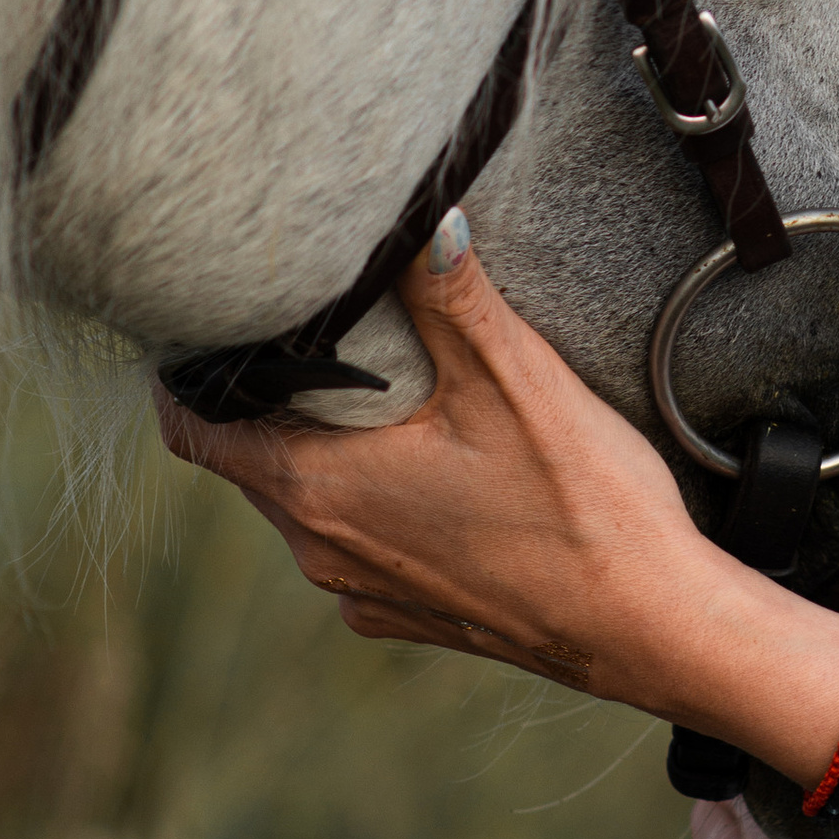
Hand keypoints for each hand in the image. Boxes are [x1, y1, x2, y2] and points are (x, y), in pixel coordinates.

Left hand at [151, 208, 724, 706]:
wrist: (650, 629)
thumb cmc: (579, 508)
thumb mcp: (511, 377)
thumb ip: (450, 290)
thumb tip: (422, 209)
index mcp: (317, 488)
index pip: (195, 429)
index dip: (188, 375)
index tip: (211, 323)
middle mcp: (321, 550)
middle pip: (251, 460)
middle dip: (270, 398)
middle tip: (310, 332)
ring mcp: (363, 592)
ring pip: (306, 503)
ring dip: (324, 450)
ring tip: (379, 391)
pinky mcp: (411, 616)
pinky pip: (360, 546)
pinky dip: (374, 502)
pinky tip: (439, 469)